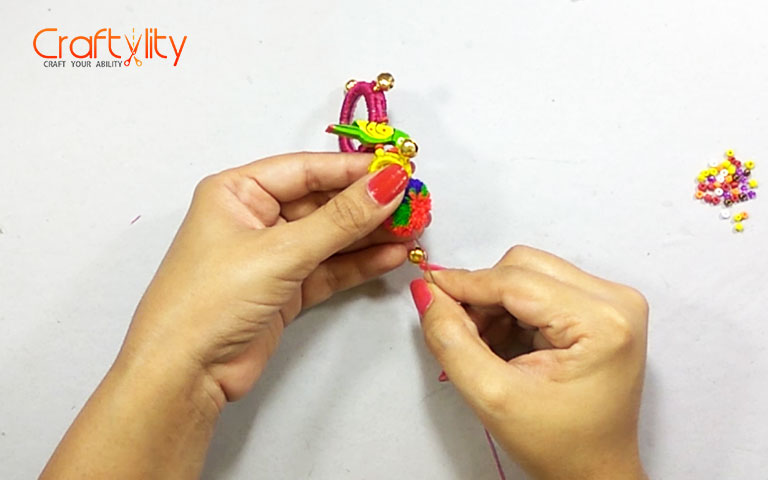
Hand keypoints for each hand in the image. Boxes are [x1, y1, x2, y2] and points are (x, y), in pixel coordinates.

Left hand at [122, 152, 417, 406]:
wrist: (185, 372)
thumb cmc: (209, 300)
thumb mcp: (280, 251)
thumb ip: (340, 219)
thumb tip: (387, 185)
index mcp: (238, 192)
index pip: (306, 169)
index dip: (353, 170)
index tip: (398, 170)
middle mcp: (255, 218)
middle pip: (323, 202)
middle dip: (368, 204)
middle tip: (413, 203)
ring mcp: (272, 255)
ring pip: (331, 237)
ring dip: (370, 235)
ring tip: (412, 230)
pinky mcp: (286, 289)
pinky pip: (330, 268)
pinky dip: (359, 263)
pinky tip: (391, 255)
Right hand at [412, 246, 647, 479]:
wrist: (594, 470)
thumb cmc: (560, 444)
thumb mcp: (492, 395)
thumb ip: (451, 339)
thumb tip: (428, 293)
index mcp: (602, 322)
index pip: (516, 281)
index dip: (465, 283)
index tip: (428, 288)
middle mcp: (616, 301)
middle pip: (524, 267)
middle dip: (484, 295)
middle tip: (463, 332)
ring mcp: (613, 302)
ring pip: (530, 273)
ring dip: (497, 303)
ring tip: (490, 348)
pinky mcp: (603, 307)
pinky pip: (542, 286)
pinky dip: (514, 310)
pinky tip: (509, 344)